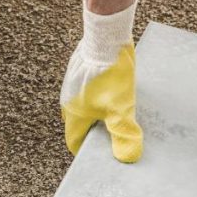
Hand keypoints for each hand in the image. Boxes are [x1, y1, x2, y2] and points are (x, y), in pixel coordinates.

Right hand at [59, 0, 142, 162]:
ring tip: (119, 113)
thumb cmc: (110, 75)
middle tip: (116, 135)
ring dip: (99, 113)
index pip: (75, 142)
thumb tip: (128, 158)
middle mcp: (68, 100)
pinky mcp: (80, 70)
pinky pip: (88, 90)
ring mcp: (73, 84)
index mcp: (74, 114)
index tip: (104, 154)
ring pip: (84, 106)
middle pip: (80, 125)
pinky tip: (116, 92)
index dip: (88, 151)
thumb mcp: (121, 109)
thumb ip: (124, 134)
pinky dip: (100, 96)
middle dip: (96, 133)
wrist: (105, 38)